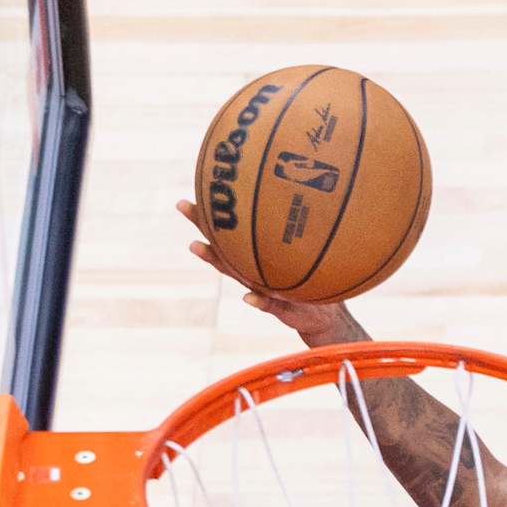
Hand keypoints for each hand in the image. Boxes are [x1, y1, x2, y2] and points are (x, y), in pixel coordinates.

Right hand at [177, 199, 359, 343]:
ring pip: (235, 274)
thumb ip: (306, 238)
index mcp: (258, 259)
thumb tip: (310, 196)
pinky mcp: (281, 309)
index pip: (233, 234)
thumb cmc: (315, 282)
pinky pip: (269, 304)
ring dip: (215, 260)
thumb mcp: (313, 257)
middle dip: (201, 225)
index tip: (196, 189)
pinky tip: (249, 297)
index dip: (214, 214)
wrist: (324, 317)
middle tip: (182, 204)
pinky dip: (259, 301)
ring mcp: (263, 289)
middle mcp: (253, 272)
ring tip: (196, 245)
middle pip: (222, 246)